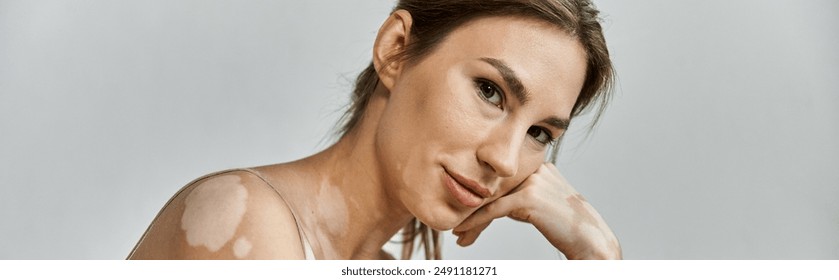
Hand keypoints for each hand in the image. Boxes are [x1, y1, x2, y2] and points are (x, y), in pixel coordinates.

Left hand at [452, 163, 621, 258]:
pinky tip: (462, 231)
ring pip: (489, 198)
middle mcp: (534, 166)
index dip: (479, 196)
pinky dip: (475, 221)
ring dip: (470, 218)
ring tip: (457, 233)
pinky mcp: (528, 197)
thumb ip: (519, 195)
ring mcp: (531, 180)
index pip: (499, 178)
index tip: (464, 213)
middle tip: (456, 227)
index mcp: (537, 162)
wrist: (591, 239)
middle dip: (472, 208)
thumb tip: (492, 202)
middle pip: (492, 186)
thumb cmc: (566, 225)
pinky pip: (493, 210)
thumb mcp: (540, 202)